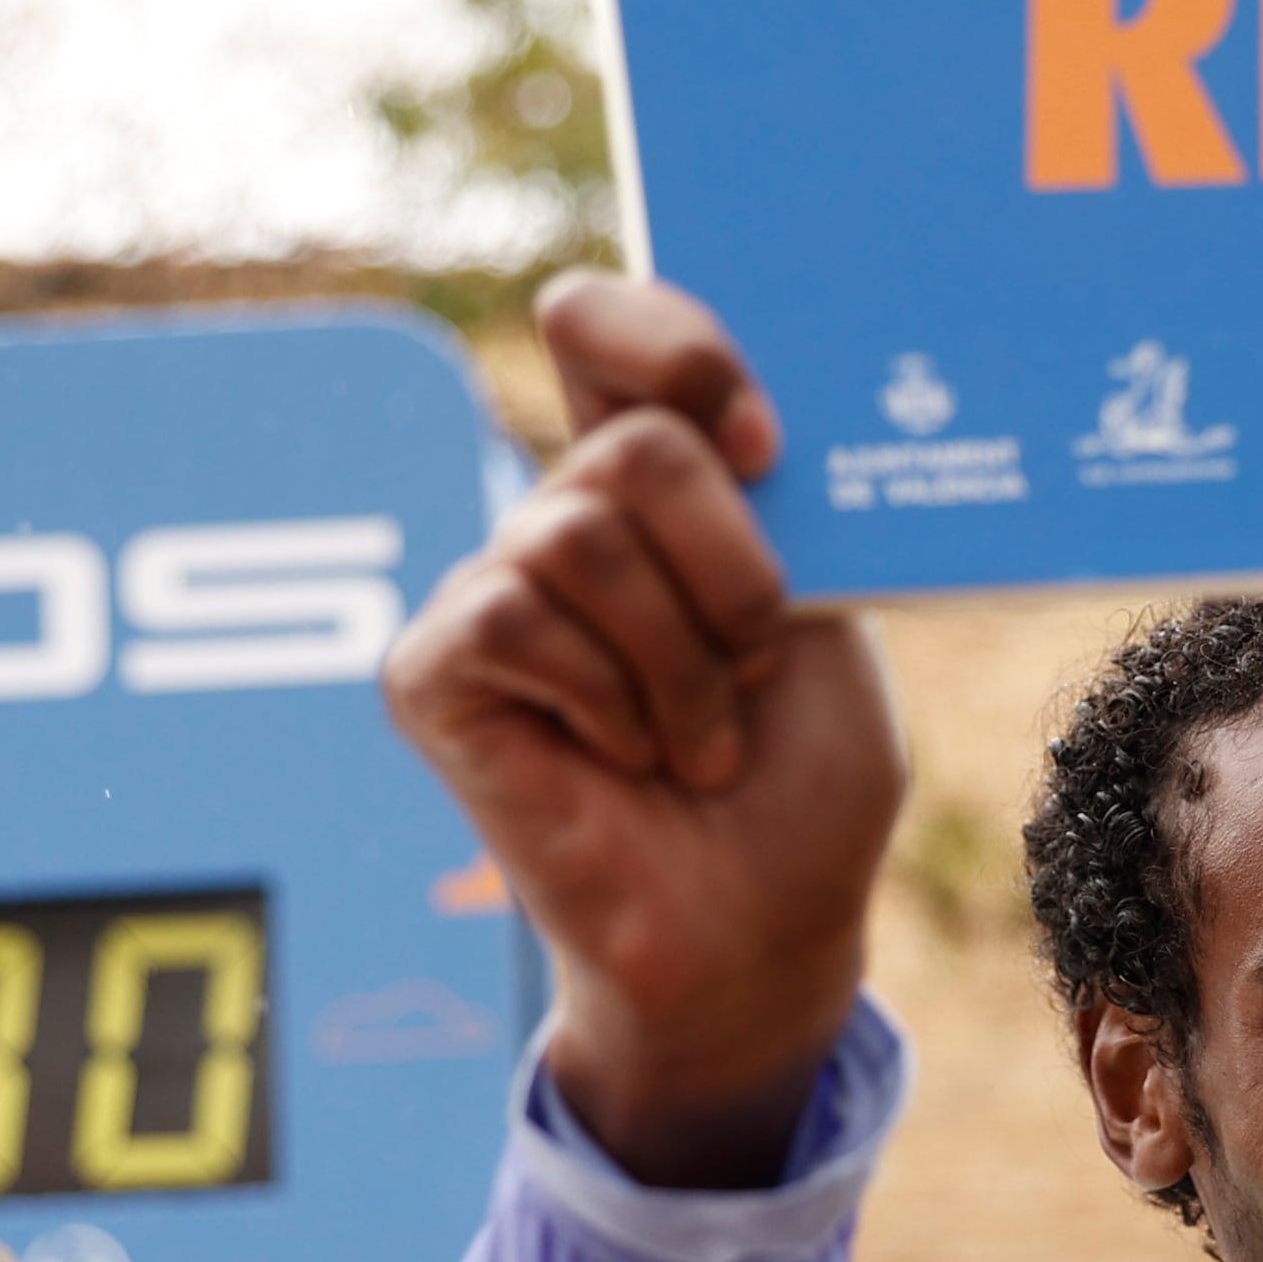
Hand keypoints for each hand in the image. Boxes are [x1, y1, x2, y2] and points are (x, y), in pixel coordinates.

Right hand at [382, 274, 904, 1185]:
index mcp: (657, 487)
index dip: (675, 344)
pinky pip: (511, 615)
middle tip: (758, 663)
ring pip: (577, 530)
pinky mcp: (431, 673)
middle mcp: (560, 520)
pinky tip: (621, 759)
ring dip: (679, 658)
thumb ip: (784, 510)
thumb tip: (740, 424)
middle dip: (732, 565)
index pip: (607, 326)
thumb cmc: (798, 786)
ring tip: (698, 742)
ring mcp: (487, 594)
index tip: (766, 444)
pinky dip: (603, 697)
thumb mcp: (831, 619)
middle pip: (633, 442)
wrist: (757, 935)